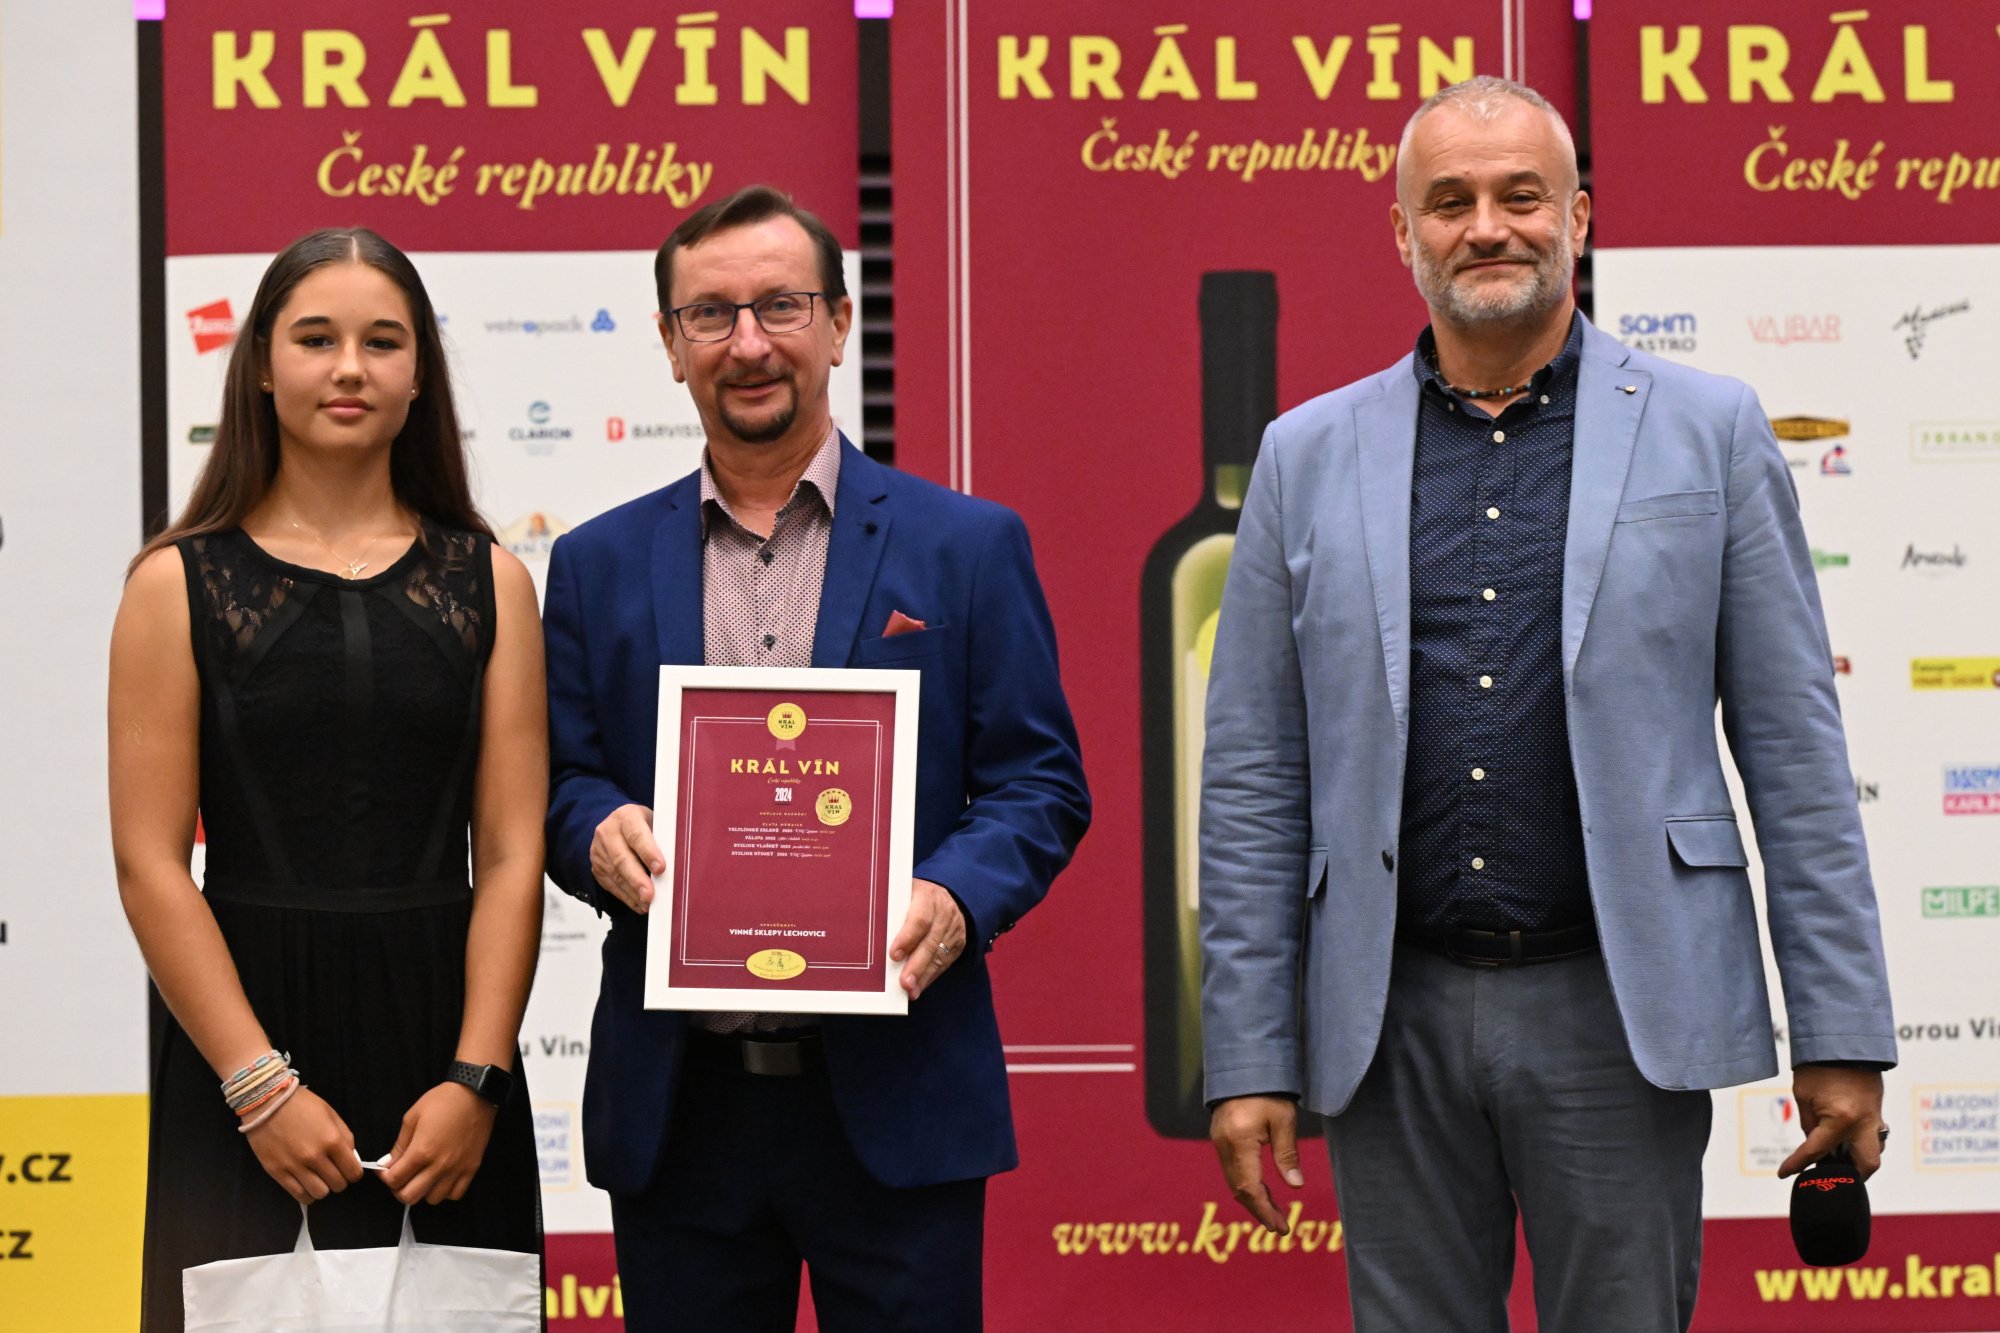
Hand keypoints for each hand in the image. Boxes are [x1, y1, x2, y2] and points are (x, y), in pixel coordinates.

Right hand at [244, 1085, 363, 1204]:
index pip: (353, 1172)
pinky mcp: (277, 1172)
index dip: (354, 1173)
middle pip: (338, 1185)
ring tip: (318, 1179)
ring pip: (319, 1194)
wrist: (267, 1101)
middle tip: (333, 1172)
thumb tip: (351, 1158)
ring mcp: (295, 1166)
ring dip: (323, 1188)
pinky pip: (298, 1195)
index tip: (349, 1169)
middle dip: (340, 1180)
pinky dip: (306, 1194)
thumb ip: (345, 1137)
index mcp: (332, 1140)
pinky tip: (306, 1185)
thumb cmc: (302, 1104)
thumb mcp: (331, 1114)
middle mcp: (315, 1157)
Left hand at [378, 1082, 497, 1205]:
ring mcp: (457, 1169)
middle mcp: (439, 1165)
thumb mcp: (412, 1117)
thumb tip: (388, 1164)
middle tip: (401, 1176)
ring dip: (423, 1191)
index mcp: (422, 1151)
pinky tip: (441, 1177)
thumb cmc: (443, 1101)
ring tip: (423, 1176)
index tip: (385, 1169)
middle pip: (409, 1197)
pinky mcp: (471, 1169)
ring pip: (432, 1199)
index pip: (394, 1180)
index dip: (384, 1176)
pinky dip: (445, 1191)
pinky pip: (454, 1195)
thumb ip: (399, 1145)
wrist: (475, 1094)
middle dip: (399, 1189)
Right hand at [591, 804, 661, 912]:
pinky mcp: (597, 868)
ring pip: (616, 875)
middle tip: (650, 895)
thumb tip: (677, 861)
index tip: (661, 868)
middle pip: (622, 859)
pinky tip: (639, 904)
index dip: (648, 853)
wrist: (616, 824)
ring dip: (633, 892)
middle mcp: (608, 833)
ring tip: (648, 904)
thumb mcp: (653, 822)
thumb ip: (662, 838)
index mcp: (626, 817)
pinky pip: (611, 885)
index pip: (636, 835)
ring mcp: (599, 851)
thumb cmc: (641, 825)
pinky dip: (626, 897)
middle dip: (637, 879)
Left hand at [890, 879, 966, 999]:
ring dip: (923, 976)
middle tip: (904, 982)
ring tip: (910, 991)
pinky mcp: (957, 944)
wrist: (943, 897)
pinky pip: (944, 963)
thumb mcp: (903, 895)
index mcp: (927, 896)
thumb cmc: (912, 898)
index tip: (894, 955)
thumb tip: (873, 936)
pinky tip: (918, 988)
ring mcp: (953, 929)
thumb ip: (891, 911)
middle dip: (916, 965)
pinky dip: (930, 977)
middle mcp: (944, 912)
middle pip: (930, 942)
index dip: (907, 938)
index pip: (919, 919)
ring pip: (938, 956)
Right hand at [1210, 1095, 1304, 1233]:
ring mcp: (1218, 1142)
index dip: (1265, 1210)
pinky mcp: (1220, 1138)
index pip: (1250, 1187)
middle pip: (1238, 1188)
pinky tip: (1262, 1189)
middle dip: (1259, 1210)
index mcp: (1239, 1141)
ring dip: (1253, 1199)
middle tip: (1279, 1226)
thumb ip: (1287, 1154)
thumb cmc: (1268, 1090)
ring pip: (1233, 1181)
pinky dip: (1246, 1184)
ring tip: (1274, 1212)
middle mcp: (1223, 1145)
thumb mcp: (1284, 1120)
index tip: (1281, 1227)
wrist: (1243, 1065)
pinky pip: (1231, 1169)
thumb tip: (1295, 1186)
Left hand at [1781, 1066, 1885, 1179]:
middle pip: (1866, 1164)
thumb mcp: (1804, 1096)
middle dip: (1851, 1174)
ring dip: (1857, 1157)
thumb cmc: (1818, 1065)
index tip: (1785, 1173)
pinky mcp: (1877, 1107)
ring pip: (1874, 1150)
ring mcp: (1875, 1116)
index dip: (1798, 1164)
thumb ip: (1809, 1125)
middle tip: (1830, 1174)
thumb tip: (1814, 1144)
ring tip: (1835, 1156)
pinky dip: (1860, 1141)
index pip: (1816, 1151)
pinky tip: (1844, 1138)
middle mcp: (1864, 1122)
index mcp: (1841, 1119)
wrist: (1843, 1039)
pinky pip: (1873, 1133)